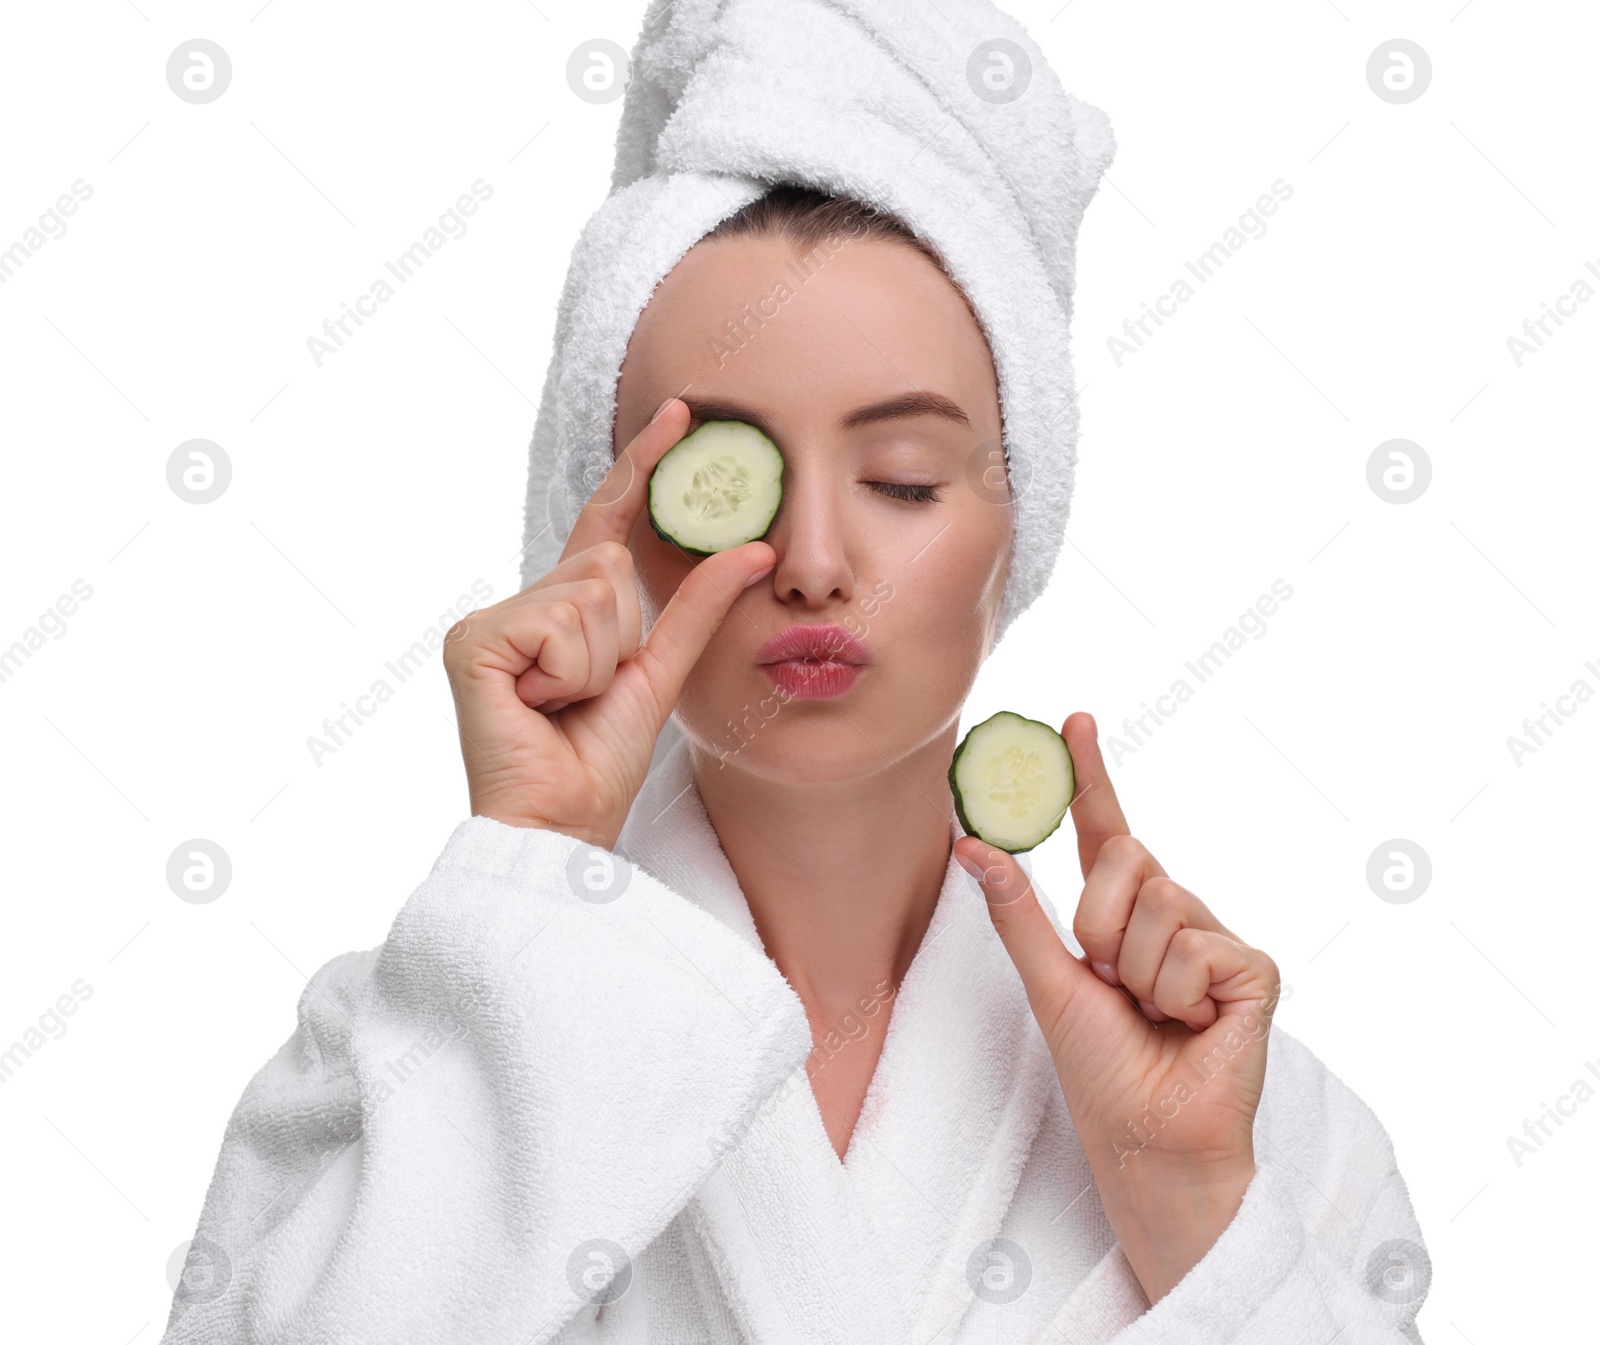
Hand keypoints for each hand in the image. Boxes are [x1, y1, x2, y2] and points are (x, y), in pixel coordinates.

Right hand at [442, 398, 775, 849]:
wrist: (560, 824)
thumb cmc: (600, 762)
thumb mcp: (662, 672)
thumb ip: (699, 608)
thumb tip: (754, 549)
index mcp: (564, 609)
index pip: (610, 522)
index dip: (642, 468)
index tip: (681, 413)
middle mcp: (522, 604)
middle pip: (608, 564)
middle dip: (623, 637)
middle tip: (590, 696)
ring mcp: (492, 619)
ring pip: (592, 593)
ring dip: (600, 663)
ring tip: (565, 707)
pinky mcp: (472, 639)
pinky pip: (563, 624)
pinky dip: (571, 673)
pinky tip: (539, 706)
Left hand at [953, 711, 1283, 1303]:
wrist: (1146, 1137)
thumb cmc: (1100, 1069)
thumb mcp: (1047, 980)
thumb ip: (1016, 910)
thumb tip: (969, 841)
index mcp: (1123, 915)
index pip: (1107, 830)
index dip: (1091, 775)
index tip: (1073, 719)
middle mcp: (1173, 914)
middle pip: (1129, 856)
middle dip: (1101, 922)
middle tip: (1111, 981)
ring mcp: (1215, 939)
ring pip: (1162, 901)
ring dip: (1137, 970)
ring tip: (1153, 1014)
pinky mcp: (1253, 969)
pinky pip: (1197, 946)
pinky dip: (1178, 993)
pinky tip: (1194, 1025)